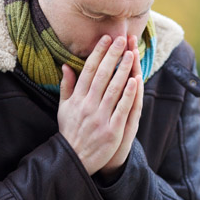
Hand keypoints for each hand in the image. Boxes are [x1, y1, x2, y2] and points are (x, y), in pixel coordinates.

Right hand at [58, 35, 141, 175]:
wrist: (73, 160)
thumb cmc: (70, 131)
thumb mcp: (63, 108)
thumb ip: (66, 87)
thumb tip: (65, 66)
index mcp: (77, 99)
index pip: (88, 71)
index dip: (98, 53)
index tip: (106, 39)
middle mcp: (87, 106)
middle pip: (102, 76)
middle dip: (112, 56)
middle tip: (121, 39)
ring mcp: (100, 118)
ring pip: (114, 89)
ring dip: (123, 70)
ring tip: (131, 54)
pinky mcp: (112, 130)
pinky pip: (122, 109)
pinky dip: (129, 94)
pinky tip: (135, 80)